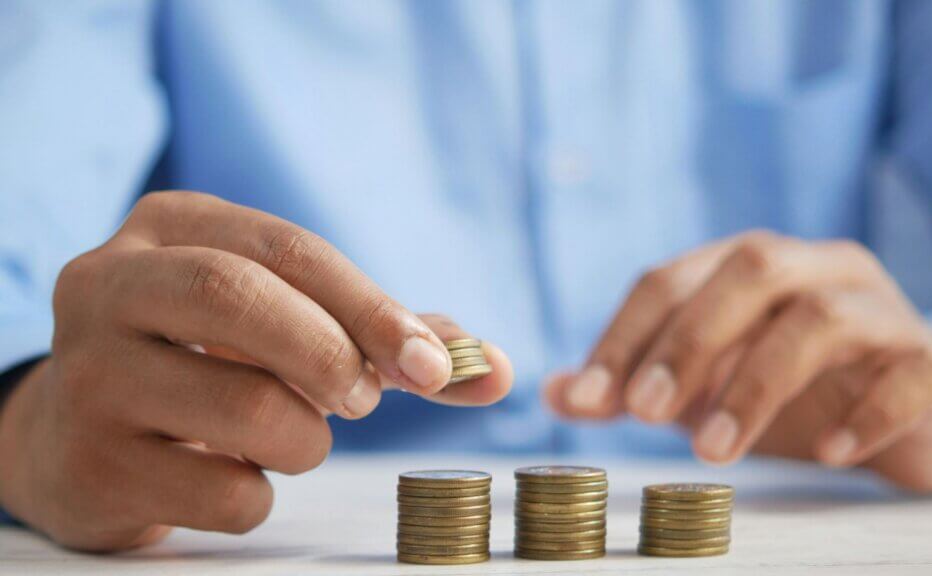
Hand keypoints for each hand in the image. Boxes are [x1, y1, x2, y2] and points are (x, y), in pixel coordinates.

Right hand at [0, 192, 512, 550]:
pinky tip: (233, 475)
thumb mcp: (282, 320)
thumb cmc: (209, 362)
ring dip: (305, 438)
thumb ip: (387, 337)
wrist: (80, 435)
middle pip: (240, 297)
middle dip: (332, 355)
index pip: (287, 248)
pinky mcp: (89, 464)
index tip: (434, 365)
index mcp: (170, 228)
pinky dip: (259, 495)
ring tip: (292, 436)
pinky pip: (221, 492)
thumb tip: (494, 368)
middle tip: (363, 400)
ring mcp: (87, 376)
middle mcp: (110, 285)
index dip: (372, 307)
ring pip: (244, 408)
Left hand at [546, 232, 931, 492]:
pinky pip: (905, 374)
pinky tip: (827, 454)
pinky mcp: (928, 361)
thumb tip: (554, 394)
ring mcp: (878, 308)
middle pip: (749, 269)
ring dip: (757, 384)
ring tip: (715, 451)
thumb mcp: (703, 384)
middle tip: (645, 413)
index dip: (624, 335)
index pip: (670, 278)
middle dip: (689, 341)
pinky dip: (863, 414)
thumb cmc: (792, 386)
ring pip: (821, 318)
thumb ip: (633, 384)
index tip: (587, 399)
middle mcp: (813, 268)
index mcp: (747, 265)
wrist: (913, 405)